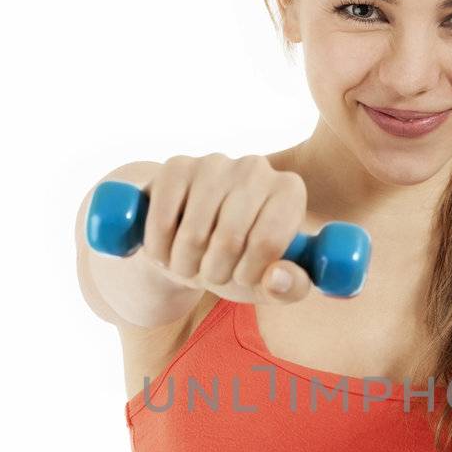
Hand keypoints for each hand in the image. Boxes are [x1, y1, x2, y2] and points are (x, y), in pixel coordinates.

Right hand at [139, 153, 313, 304]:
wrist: (191, 243)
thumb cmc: (237, 262)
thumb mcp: (268, 282)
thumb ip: (291, 287)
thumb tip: (277, 278)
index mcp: (289, 192)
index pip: (267, 243)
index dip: (248, 273)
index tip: (242, 275)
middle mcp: (256, 168)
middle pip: (229, 240)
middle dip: (215, 272)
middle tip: (212, 272)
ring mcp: (215, 163)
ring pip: (193, 235)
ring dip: (185, 265)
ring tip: (190, 262)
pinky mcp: (176, 167)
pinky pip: (162, 223)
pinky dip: (160, 250)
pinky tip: (167, 249)